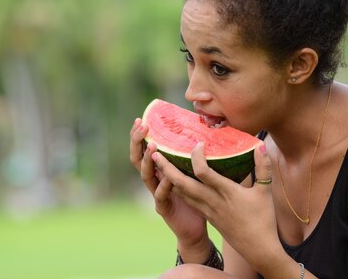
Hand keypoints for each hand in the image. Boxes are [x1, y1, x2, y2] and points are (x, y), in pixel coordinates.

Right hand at [129, 119, 207, 249]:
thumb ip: (195, 154)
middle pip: (137, 159)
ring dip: (148, 160)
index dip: (139, 135)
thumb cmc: (197, 196)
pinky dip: (163, 186)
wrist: (196, 228)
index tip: (142, 119)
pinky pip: (160, 196)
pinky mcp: (163, 208)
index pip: (143, 149)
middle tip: (143, 127)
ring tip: (153, 146)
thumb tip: (210, 130)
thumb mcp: (194, 171)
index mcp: (159, 169)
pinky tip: (168, 177)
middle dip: (138, 142)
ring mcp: (156, 194)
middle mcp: (154, 180)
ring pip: (146, 176)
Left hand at [152, 141, 279, 268]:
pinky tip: (172, 182)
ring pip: (182, 193)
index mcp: (226, 192)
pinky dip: (178, 190)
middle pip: (184, 184)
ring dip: (168, 179)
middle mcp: (212, 201)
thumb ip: (263, 167)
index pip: (203, 172)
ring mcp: (207, 210)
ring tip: (158, 165)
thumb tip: (262, 145)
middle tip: (155, 154)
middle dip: (168, 169)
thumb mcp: (265, 191)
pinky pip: (188, 201)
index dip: (196, 156)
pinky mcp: (207, 216)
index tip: (198, 144)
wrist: (257, 248)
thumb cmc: (263, 219)